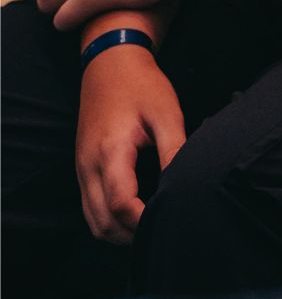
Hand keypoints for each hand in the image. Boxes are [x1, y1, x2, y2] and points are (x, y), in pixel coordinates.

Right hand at [75, 45, 185, 243]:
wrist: (110, 64)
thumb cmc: (142, 85)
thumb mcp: (166, 113)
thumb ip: (173, 150)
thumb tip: (182, 184)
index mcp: (110, 152)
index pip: (121, 206)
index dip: (144, 222)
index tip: (169, 220)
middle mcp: (88, 166)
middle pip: (102, 224)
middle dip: (132, 235)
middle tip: (164, 227)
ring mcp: (81, 169)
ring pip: (94, 222)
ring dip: (119, 232)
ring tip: (151, 223)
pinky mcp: (82, 168)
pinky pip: (90, 208)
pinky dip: (109, 220)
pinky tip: (134, 213)